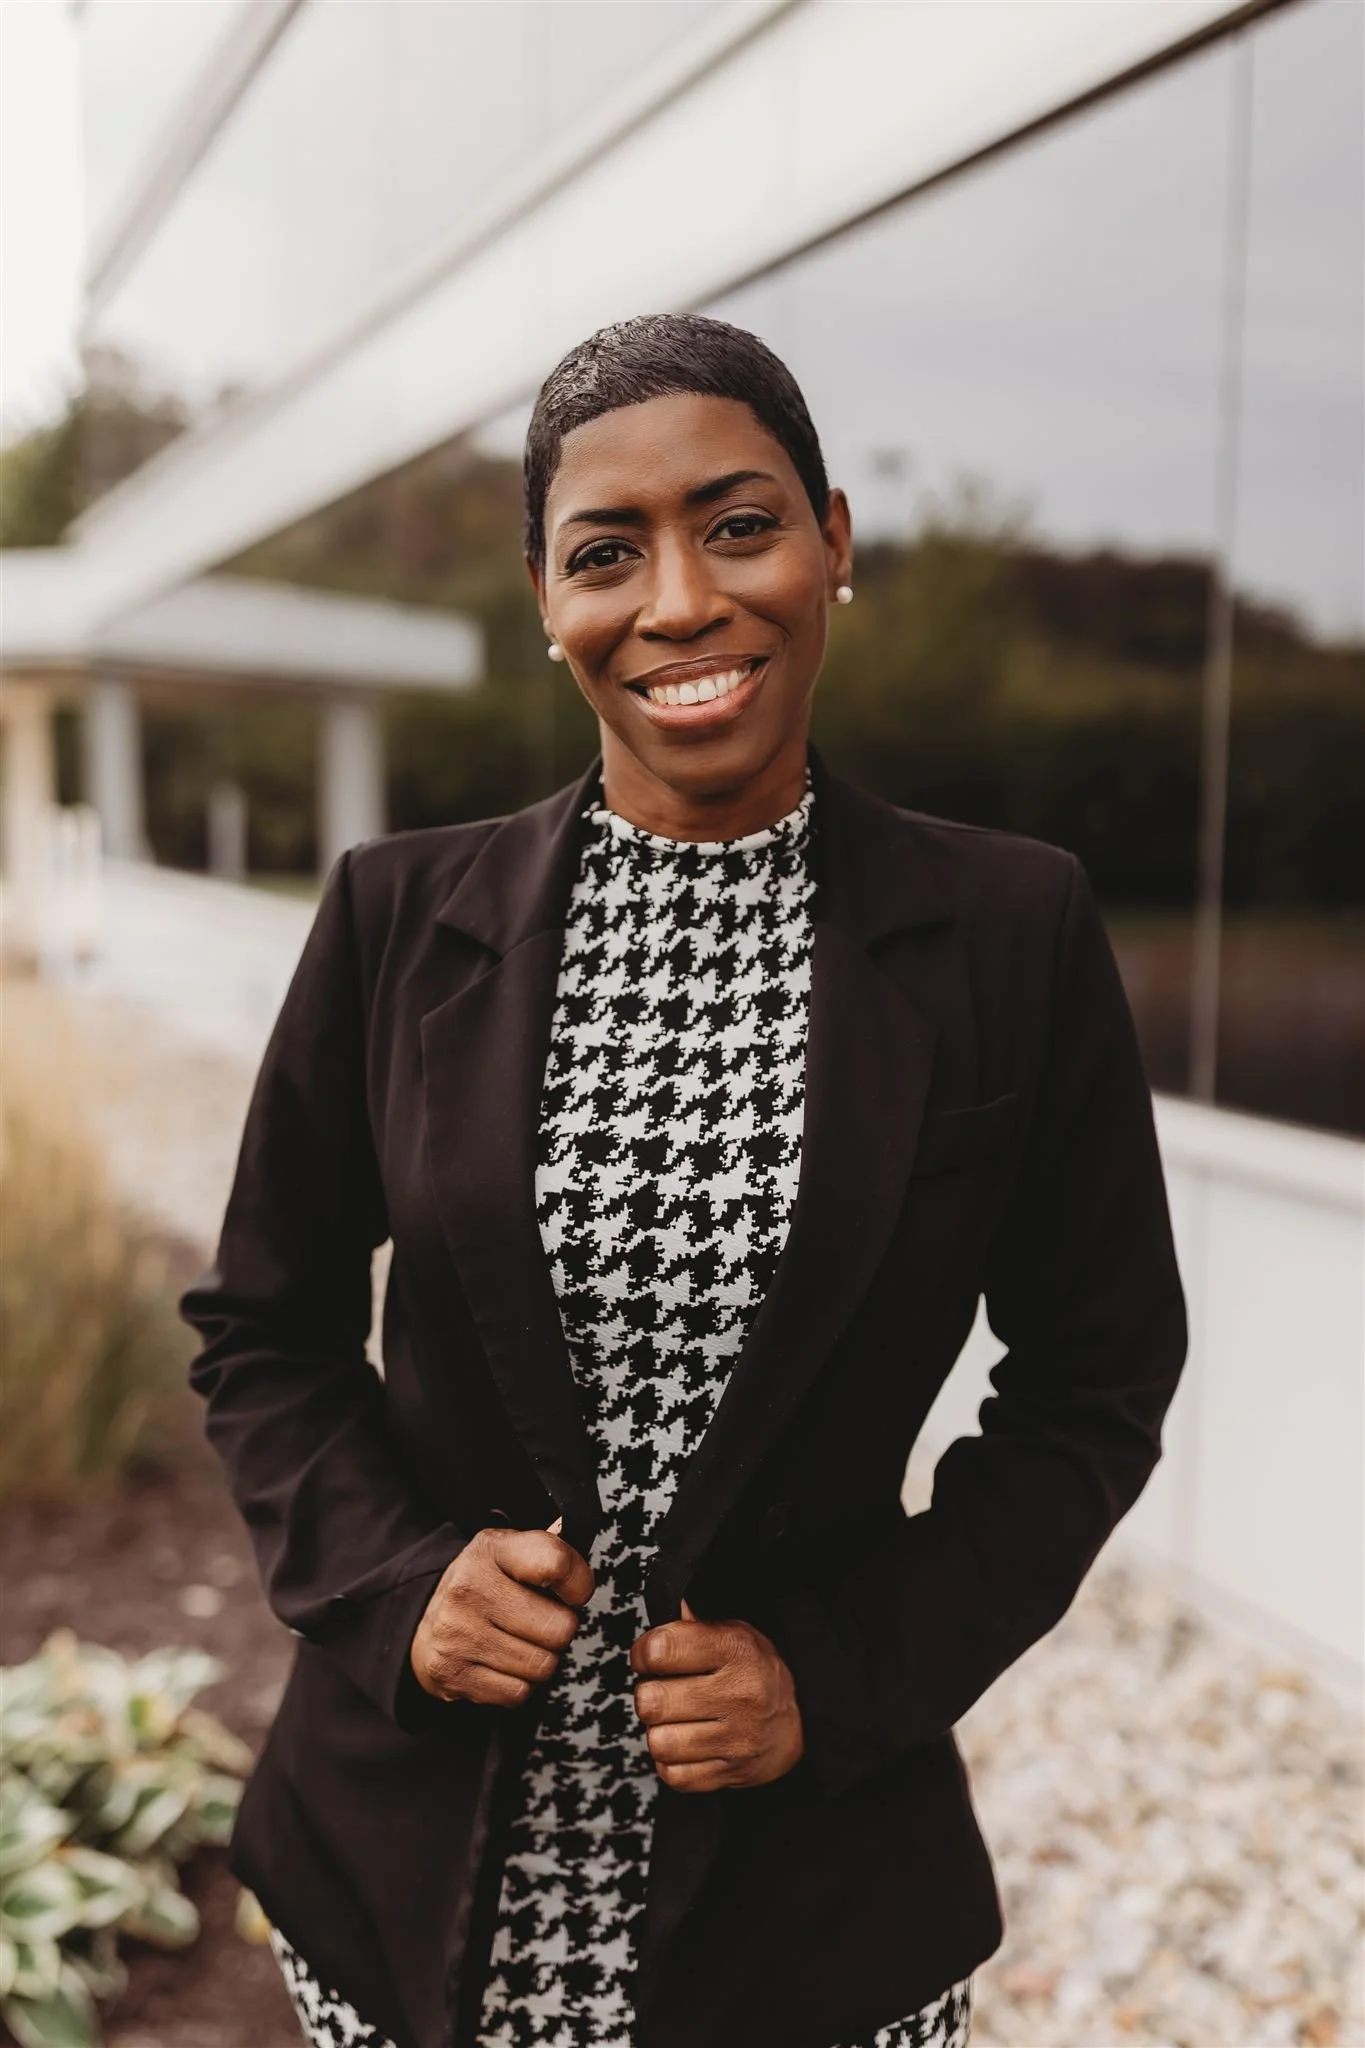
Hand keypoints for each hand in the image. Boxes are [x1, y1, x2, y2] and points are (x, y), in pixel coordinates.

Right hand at [410, 1521, 592, 1706]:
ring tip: (518, 1643)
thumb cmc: (487, 1586)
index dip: (578, 1583)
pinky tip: (501, 1665)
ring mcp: (456, 1632)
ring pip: (541, 1666)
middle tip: (540, 1623)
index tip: (573, 1593)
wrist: (428, 1622)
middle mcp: (468, 1588)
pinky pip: (517, 1693)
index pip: (555, 1563)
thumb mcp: (512, 1553)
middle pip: (559, 1629)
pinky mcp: (450, 1673)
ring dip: (539, 1660)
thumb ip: (550, 1555)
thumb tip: (581, 1582)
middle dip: (558, 1631)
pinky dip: (518, 1685)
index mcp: (491, 1550)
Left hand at [630, 1601, 804, 1791]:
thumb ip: (693, 1625)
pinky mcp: (731, 1774)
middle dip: (648, 1695)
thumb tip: (666, 1604)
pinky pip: (673, 1775)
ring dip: (660, 1731)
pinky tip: (687, 1744)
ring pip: (659, 1742)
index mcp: (736, 1650)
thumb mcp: (732, 1634)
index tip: (650, 1657)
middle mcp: (739, 1694)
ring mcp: (737, 1739)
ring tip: (677, 1720)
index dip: (643, 1653)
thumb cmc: (753, 1671)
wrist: (800, 1721)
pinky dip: (672, 1762)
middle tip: (662, 1691)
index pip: (660, 1650)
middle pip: (652, 1701)